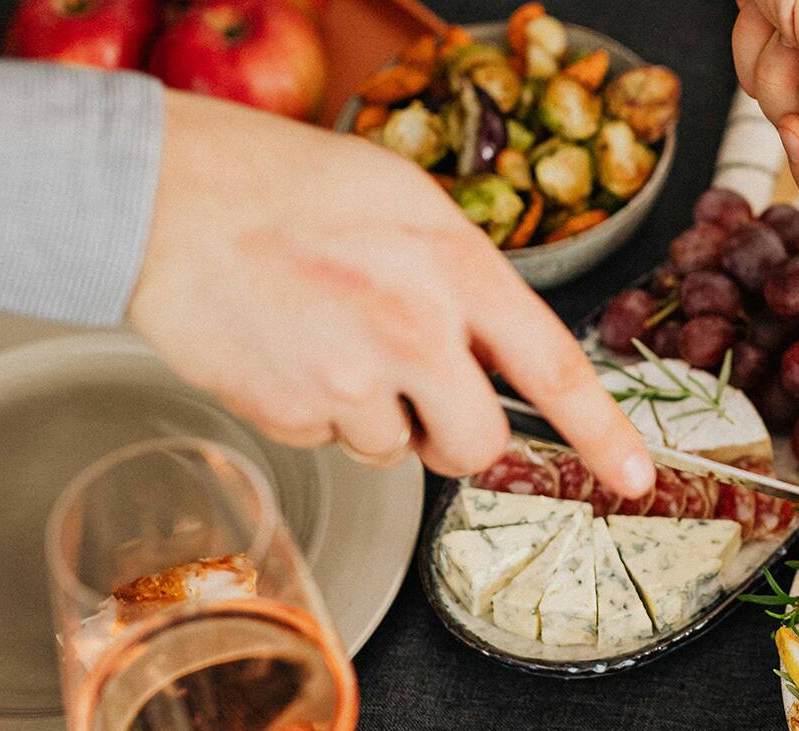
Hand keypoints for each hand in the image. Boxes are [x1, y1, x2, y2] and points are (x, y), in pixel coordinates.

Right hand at [126, 90, 652, 493]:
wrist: (163, 196)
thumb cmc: (286, 185)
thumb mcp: (407, 203)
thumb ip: (463, 279)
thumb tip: (496, 351)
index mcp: (457, 269)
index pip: (554, 369)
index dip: (604, 434)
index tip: (635, 477)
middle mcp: (414, 331)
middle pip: (478, 446)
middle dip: (458, 438)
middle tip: (420, 392)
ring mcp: (350, 380)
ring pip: (395, 449)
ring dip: (374, 415)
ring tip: (326, 337)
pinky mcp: (291, 414)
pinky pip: (327, 441)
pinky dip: (311, 410)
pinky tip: (285, 349)